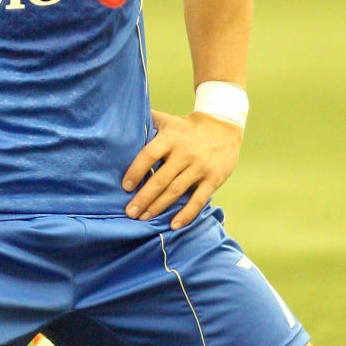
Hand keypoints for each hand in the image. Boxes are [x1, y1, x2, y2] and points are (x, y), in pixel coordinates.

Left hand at [122, 109, 242, 230]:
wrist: (224, 128)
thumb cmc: (187, 128)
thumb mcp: (168, 120)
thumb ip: (147, 123)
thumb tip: (121, 125)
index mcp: (170, 138)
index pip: (149, 155)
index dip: (136, 171)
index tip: (125, 186)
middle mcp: (184, 153)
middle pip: (161, 179)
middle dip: (144, 197)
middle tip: (130, 212)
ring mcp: (199, 167)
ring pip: (176, 191)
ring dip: (159, 207)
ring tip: (144, 218)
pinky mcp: (213, 179)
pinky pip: (199, 200)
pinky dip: (187, 214)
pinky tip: (174, 225)